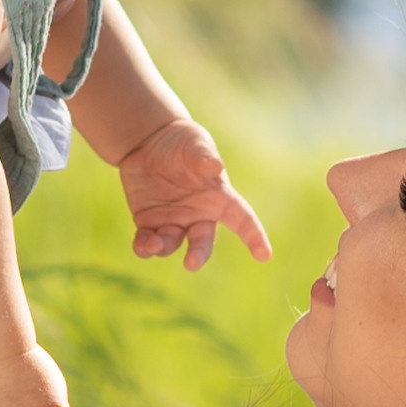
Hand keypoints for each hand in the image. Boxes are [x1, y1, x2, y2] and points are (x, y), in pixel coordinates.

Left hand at [118, 115, 270, 272]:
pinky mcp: (149, 224)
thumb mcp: (195, 144)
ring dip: (162, 248)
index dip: (254, 237)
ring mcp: (173, 221)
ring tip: (153, 244)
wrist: (149, 143)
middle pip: (202, 242)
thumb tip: (216, 167)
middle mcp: (198, 215)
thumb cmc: (182, 143)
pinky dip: (144, 247)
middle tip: (191, 263)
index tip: (264, 256)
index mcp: (218, 198)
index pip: (242, 220)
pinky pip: (147, 243)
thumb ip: (203, 157)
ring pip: (171, 245)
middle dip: (198, 254)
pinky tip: (141, 245)